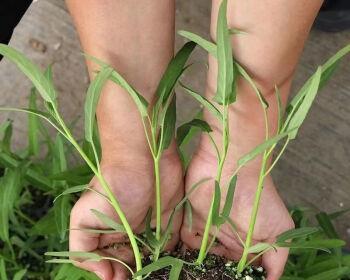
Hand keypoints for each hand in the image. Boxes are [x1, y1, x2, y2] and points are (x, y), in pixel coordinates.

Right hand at [70, 150, 182, 279]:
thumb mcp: (85, 215)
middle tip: (139, 277)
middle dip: (134, 273)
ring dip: (155, 268)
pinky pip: (172, 243)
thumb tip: (101, 274)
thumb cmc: (113, 187)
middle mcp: (129, 233)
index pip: (110, 263)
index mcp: (108, 234)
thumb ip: (82, 246)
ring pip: (153, 256)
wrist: (144, 159)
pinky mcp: (171, 221)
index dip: (114, 274)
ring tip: (158, 275)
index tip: (120, 277)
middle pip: (132, 262)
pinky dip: (174, 256)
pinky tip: (173, 264)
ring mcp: (151, 228)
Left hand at [181, 142, 293, 279]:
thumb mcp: (279, 230)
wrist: (233, 167)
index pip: (242, 267)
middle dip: (218, 273)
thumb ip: (276, 259)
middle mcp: (230, 236)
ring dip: (201, 266)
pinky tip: (186, 261)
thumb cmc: (259, 199)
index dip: (238, 276)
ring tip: (196, 275)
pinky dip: (186, 250)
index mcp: (249, 241)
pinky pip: (186, 239)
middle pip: (221, 263)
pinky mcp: (193, 218)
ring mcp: (210, 227)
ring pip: (203, 255)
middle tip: (210, 279)